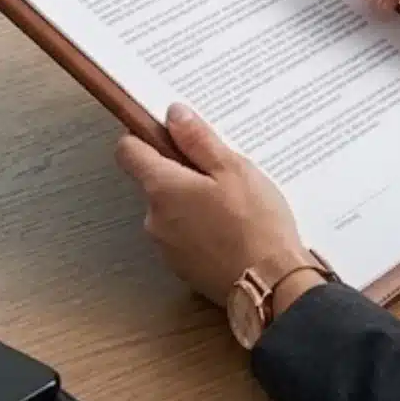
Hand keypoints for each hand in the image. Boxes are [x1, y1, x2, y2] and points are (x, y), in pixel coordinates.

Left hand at [113, 105, 306, 305]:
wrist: (271, 286)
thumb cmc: (255, 223)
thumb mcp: (233, 169)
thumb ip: (198, 139)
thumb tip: (173, 114)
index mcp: (162, 188)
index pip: (128, 151)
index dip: (145, 136)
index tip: (170, 132)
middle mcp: (154, 219)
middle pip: (154, 181)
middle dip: (182, 172)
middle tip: (221, 170)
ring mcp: (166, 247)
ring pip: (171, 210)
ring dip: (193, 201)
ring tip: (233, 203)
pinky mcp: (182, 268)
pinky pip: (184, 236)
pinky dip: (201, 228)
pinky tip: (232, 229)